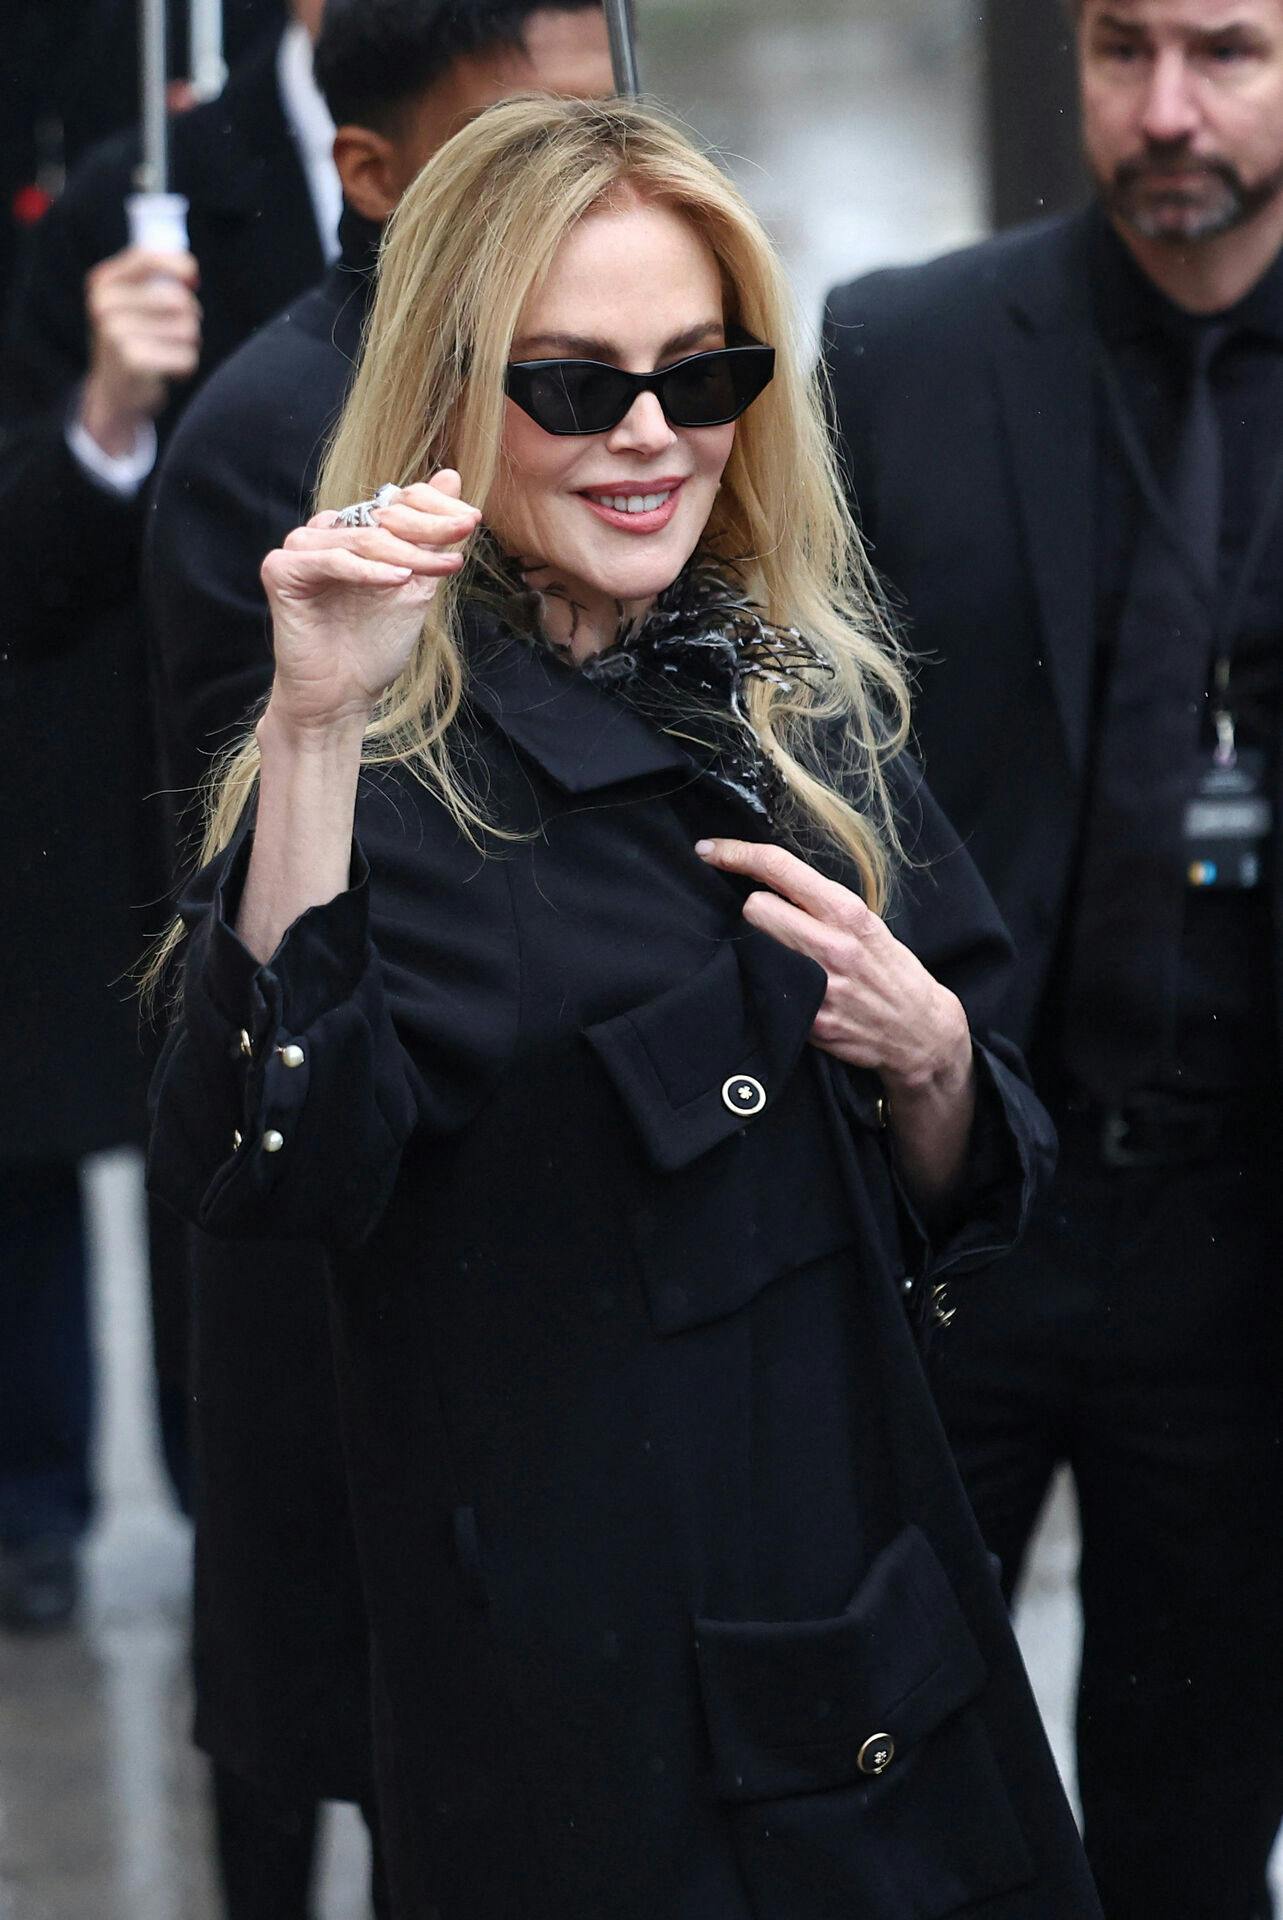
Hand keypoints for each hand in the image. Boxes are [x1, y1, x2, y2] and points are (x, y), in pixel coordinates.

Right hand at [79, 245, 201, 453]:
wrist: (114, 396)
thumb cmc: (133, 343)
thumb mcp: (133, 305)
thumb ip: (155, 282)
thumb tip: (191, 272)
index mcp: (102, 283)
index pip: (146, 259)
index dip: (179, 265)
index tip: (194, 280)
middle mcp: (104, 305)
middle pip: (177, 299)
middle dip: (190, 317)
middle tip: (179, 333)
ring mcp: (115, 334)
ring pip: (187, 329)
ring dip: (190, 343)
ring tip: (170, 353)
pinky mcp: (133, 362)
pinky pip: (187, 357)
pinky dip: (187, 366)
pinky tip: (170, 372)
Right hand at [259, 473, 481, 736]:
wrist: (341, 697)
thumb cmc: (374, 647)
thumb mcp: (415, 586)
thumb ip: (429, 537)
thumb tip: (450, 476)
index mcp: (353, 532)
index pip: (395, 500)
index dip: (434, 507)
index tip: (472, 522)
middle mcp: (325, 533)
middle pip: (381, 516)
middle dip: (427, 528)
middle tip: (462, 537)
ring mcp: (300, 550)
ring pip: (361, 538)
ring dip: (405, 552)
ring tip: (436, 569)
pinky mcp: (281, 571)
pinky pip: (330, 560)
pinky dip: (366, 570)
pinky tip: (398, 580)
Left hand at [694, 838, 971, 1096]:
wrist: (920, 1033)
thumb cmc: (891, 971)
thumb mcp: (869, 926)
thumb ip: (823, 905)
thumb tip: (770, 882)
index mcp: (848, 914)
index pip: (780, 868)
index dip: (736, 853)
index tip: (708, 850)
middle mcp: (833, 946)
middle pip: (755, 909)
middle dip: (756, 912)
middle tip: (773, 926)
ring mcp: (819, 987)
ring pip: (754, 948)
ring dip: (759, 947)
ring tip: (783, 957)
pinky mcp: (810, 1022)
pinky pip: (765, 988)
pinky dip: (768, 983)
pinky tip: (787, 990)